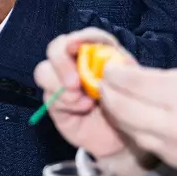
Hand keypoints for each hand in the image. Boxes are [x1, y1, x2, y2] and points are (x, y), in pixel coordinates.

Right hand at [33, 29, 145, 175]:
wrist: (121, 138)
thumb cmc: (127, 107)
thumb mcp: (132, 86)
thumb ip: (123, 71)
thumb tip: (106, 66)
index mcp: (100, 53)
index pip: (88, 37)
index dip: (81, 38)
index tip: (76, 46)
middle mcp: (77, 63)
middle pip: (57, 47)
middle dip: (61, 61)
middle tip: (74, 83)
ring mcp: (63, 81)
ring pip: (44, 69)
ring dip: (59, 84)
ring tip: (83, 102)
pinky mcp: (55, 100)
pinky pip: (49, 94)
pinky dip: (63, 101)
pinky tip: (81, 109)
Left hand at [98, 64, 176, 175]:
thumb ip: (172, 77)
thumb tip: (139, 77)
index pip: (136, 85)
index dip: (116, 74)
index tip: (108, 66)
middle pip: (125, 109)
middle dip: (109, 93)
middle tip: (104, 80)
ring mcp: (176, 151)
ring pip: (130, 130)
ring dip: (117, 112)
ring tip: (113, 96)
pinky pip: (145, 143)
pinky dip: (133, 128)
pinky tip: (132, 116)